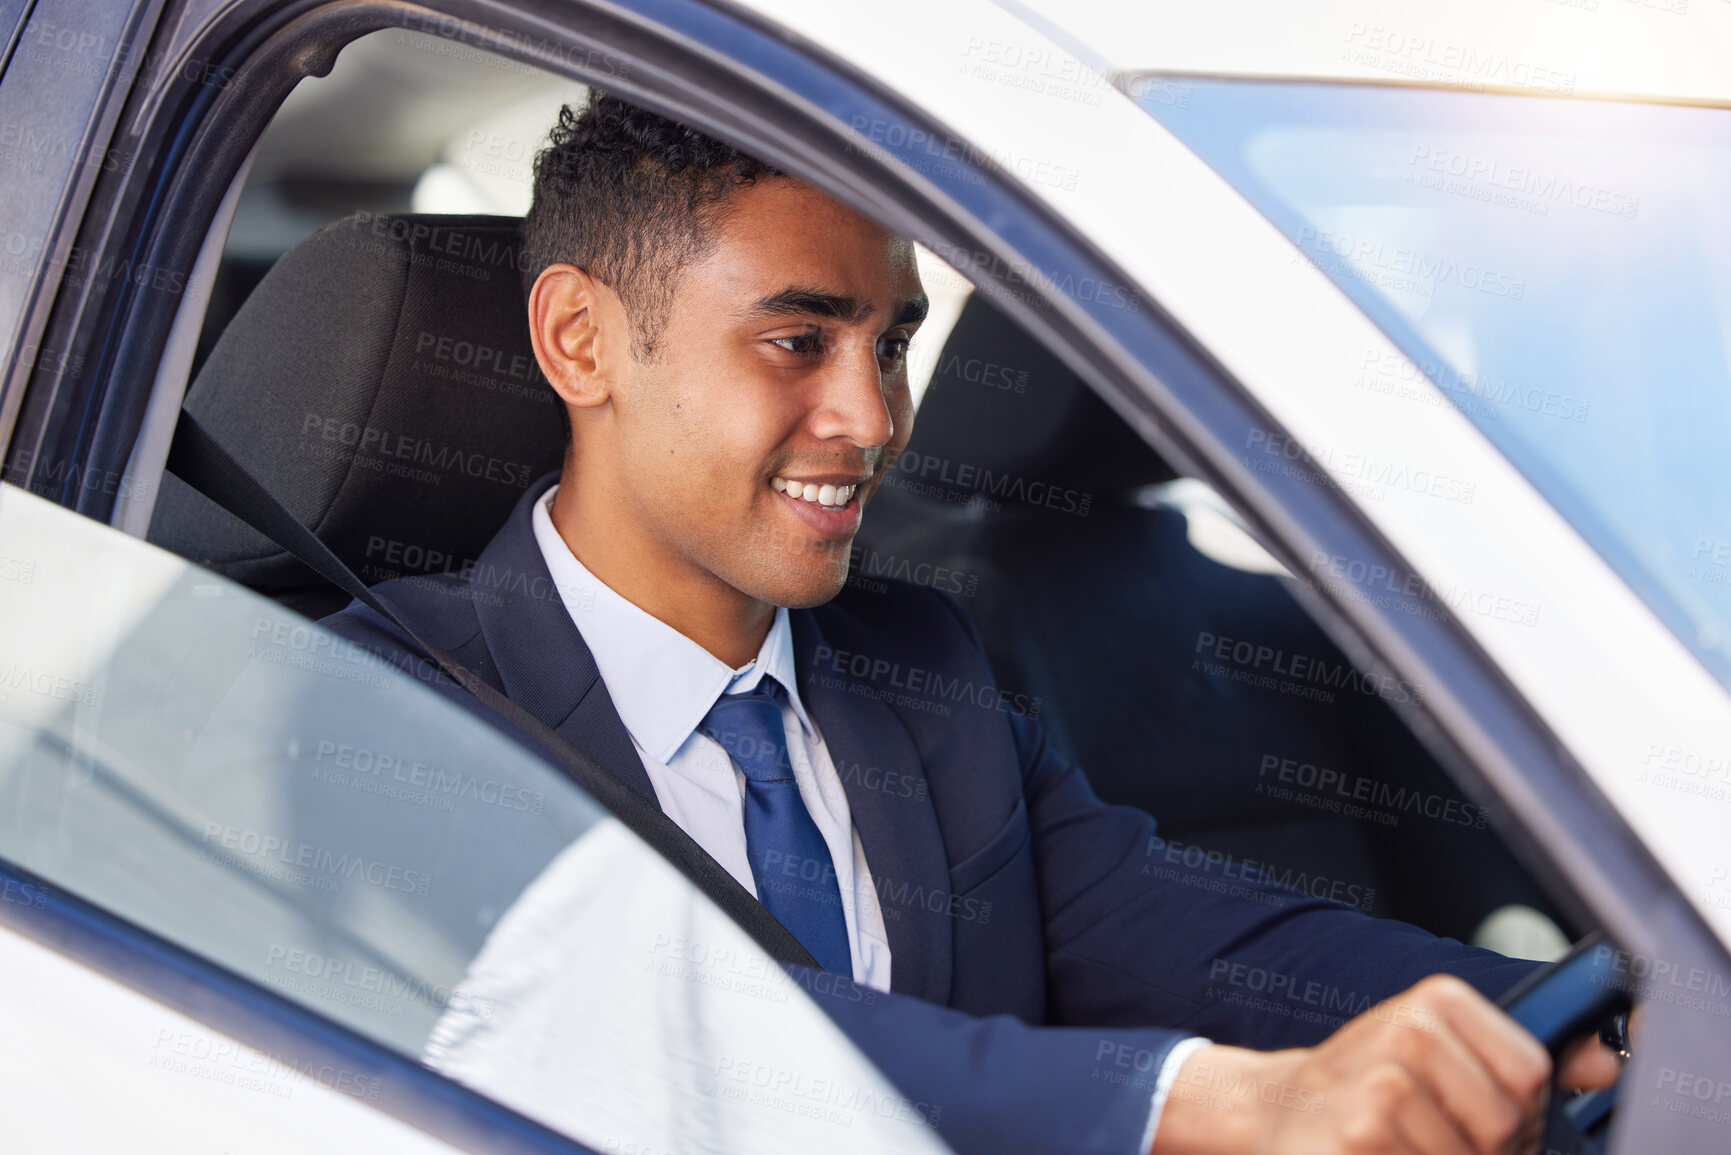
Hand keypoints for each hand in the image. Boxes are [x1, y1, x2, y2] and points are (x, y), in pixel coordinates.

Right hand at [1151, 974, 1621, 1153]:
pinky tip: (1384, 1153)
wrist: (1282, 1110)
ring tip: (1410, 1145)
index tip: (1487, 1114)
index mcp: (1437, 1000)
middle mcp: (1409, 1031)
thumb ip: (1520, 1060)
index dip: (1522, 1109)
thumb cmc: (1368, 1082)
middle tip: (1443, 1137)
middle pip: (1506, 1121)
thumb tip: (1605, 1064)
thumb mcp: (1441, 1049)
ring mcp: (1384, 1085)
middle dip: (1487, 1148)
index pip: (1530, 1071)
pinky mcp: (1365, 1135)